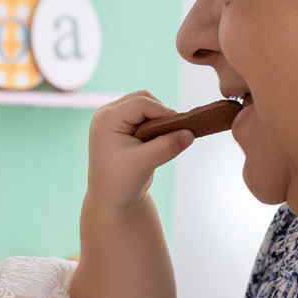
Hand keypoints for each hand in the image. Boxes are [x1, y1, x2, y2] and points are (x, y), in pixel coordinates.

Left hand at [87, 91, 194, 210]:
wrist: (110, 198)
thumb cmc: (121, 182)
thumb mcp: (144, 164)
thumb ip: (166, 147)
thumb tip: (190, 133)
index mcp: (107, 120)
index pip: (140, 103)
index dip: (163, 112)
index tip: (180, 129)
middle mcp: (108, 114)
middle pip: (143, 98)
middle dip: (161, 113)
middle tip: (173, 134)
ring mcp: (114, 119)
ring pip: (145, 105)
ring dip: (159, 118)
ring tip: (165, 140)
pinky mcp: (123, 126)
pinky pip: (144, 114)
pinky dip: (156, 124)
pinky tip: (160, 141)